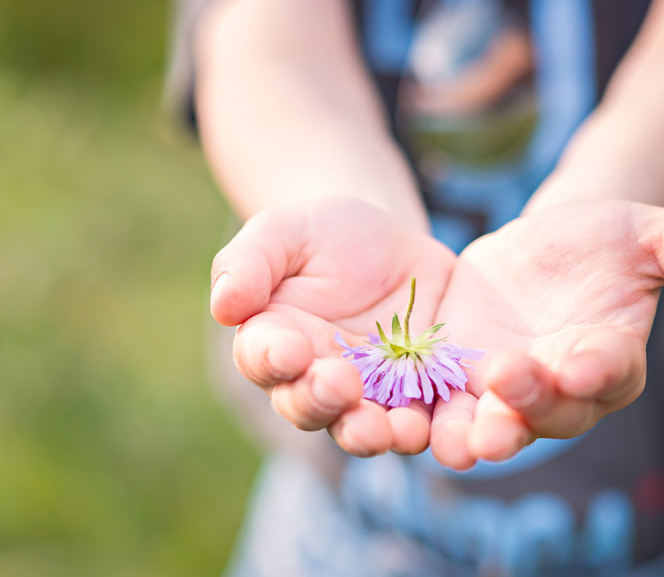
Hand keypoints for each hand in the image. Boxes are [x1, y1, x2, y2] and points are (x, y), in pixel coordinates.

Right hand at [210, 196, 455, 455]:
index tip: (289, 351)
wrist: (390, 244)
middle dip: (322, 401)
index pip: (263, 359)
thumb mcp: (283, 231)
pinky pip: (423, 421)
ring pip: (362, 428)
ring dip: (372, 432)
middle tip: (339, 387)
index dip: (273, 359)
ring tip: (388, 428)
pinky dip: (431, 429)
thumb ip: (249, 262)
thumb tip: (224, 305)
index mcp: (272, 343)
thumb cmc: (321, 234)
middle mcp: (313, 382)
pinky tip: (439, 425)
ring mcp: (368, 397)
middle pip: (309, 407)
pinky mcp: (418, 398)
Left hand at [427, 200, 663, 468]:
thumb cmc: (605, 242)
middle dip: (527, 406)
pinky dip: (421, 413)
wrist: (543, 252)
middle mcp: (560, 391)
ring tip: (454, 438)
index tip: (579, 364)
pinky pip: (439, 406)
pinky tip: (395, 412)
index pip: (609, 370)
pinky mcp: (455, 382)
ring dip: (474, 433)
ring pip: (492, 422)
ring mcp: (505, 392)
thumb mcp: (643, 232)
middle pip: (548, 411)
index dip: (596, 368)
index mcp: (611, 359)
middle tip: (502, 394)